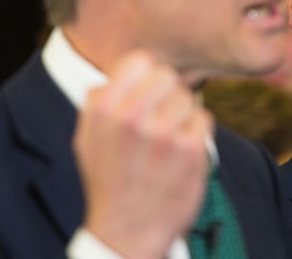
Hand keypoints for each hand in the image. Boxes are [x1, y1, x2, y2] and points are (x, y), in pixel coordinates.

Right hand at [73, 50, 211, 258]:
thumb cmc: (109, 181)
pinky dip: (196, 133)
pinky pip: (204, 118)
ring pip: (188, 97)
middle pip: (168, 75)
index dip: (146, 77)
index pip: (140, 60)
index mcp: (104, 109)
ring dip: (182, 115)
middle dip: (166, 94)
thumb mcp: (87, 139)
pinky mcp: (191, 150)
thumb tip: (116, 72)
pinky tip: (181, 153)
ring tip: (168, 141)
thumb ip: (99, 100)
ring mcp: (164, 134)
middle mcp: (132, 118)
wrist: (129, 231)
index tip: (147, 94)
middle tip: (160, 119)